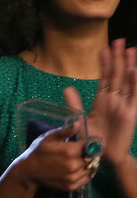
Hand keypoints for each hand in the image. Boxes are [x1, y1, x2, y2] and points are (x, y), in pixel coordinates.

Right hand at [16, 123, 90, 191]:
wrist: (28, 171)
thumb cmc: (38, 151)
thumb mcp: (48, 137)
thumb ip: (65, 131)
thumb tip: (79, 123)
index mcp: (69, 151)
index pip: (91, 146)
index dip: (92, 143)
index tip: (89, 142)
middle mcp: (73, 166)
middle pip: (92, 158)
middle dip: (90, 153)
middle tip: (84, 151)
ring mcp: (73, 178)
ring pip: (91, 169)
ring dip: (89, 163)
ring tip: (80, 159)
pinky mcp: (72, 187)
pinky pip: (87, 179)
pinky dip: (86, 173)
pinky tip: (79, 169)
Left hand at [65, 39, 136, 168]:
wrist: (102, 156)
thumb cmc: (91, 139)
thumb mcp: (80, 118)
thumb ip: (75, 103)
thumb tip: (67, 87)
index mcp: (102, 100)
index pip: (104, 77)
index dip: (104, 63)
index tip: (103, 48)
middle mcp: (114, 100)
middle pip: (116, 75)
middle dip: (117, 58)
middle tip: (118, 41)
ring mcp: (123, 105)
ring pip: (127, 81)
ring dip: (128, 65)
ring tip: (129, 49)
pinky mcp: (130, 114)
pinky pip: (134, 96)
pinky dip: (135, 83)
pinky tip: (135, 70)